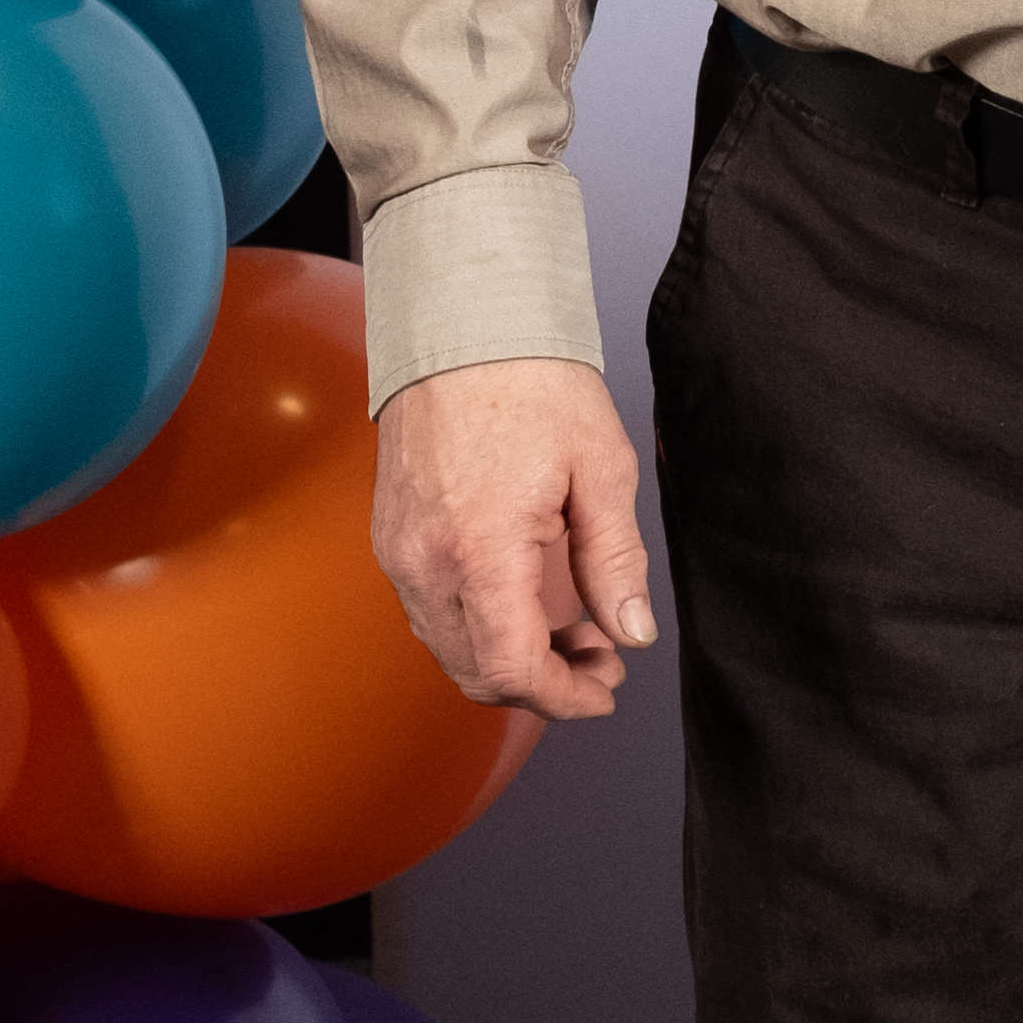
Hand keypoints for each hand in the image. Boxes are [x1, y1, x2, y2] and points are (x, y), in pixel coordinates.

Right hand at [373, 359, 656, 725]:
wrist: (460, 325)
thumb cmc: (531, 382)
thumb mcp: (600, 470)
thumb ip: (615, 562)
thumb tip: (632, 631)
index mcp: (480, 550)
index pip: (510, 670)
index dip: (562, 697)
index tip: (604, 689)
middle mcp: (425, 562)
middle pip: (474, 673)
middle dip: (543, 684)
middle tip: (601, 658)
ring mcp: (398, 552)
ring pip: (449, 648)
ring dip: (510, 658)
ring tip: (574, 628)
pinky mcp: (390, 537)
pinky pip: (430, 612)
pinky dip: (478, 627)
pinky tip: (524, 601)